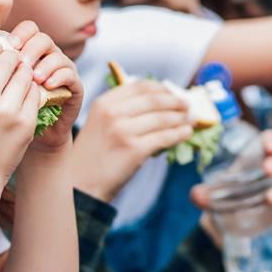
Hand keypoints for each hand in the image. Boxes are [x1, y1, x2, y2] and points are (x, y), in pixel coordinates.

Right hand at [0, 38, 40, 187]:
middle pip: (9, 57)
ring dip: (22, 74)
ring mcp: (7, 110)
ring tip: (16, 81)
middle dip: (11, 58)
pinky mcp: (25, 122)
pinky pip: (35, 93)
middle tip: (10, 64)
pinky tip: (21, 98)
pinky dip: (30, 92)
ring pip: (25, 73)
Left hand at [10, 20, 82, 153]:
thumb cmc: (4, 114)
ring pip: (56, 54)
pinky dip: (59, 77)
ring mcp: (61, 70)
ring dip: (45, 64)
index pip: (27, 29)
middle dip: (30, 48)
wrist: (28, 140)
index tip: (8, 45)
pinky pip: (70, 73)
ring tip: (34, 78)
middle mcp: (45, 57)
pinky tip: (47, 85)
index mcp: (26, 52)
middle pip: (41, 37)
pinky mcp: (73, 86)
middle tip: (21, 62)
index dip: (19, 34)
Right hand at [70, 80, 191, 201]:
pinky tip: (186, 133)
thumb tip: (159, 102)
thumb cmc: (93, 156)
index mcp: (104, 103)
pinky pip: (164, 137)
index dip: (161, 88)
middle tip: (187, 105)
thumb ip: (121, 110)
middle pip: (154, 100)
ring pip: (162, 118)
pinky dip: (179, 134)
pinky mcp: (134, 150)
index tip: (172, 92)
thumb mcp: (99, 124)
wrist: (80, 185)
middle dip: (175, 101)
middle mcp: (112, 113)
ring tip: (190, 119)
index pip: (140, 86)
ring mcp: (123, 131)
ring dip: (181, 118)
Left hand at [191, 129, 271, 225]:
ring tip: (271, 198)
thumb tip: (195, 194)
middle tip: (268, 169)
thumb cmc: (230, 201)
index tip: (270, 147)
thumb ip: (206, 196)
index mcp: (255, 160)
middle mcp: (271, 173)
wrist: (242, 228)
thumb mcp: (215, 197)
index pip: (270, 142)